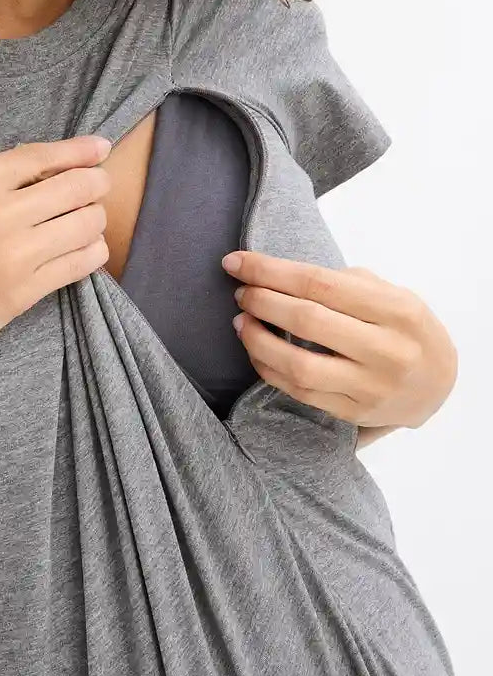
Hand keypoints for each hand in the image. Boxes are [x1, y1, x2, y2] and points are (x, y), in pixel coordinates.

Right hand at [0, 135, 113, 372]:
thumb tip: (33, 169)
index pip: (43, 155)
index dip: (81, 151)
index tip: (101, 149)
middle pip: (77, 186)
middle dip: (96, 184)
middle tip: (98, 188)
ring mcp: (13, 251)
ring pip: (86, 224)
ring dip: (95, 220)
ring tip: (88, 224)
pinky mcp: (21, 291)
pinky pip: (79, 264)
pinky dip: (92, 254)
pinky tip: (87, 252)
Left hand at [221, 252, 457, 430]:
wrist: (438, 384)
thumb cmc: (404, 328)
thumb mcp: (391, 294)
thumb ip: (344, 282)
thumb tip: (278, 274)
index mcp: (397, 310)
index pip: (319, 284)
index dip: (270, 271)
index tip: (236, 262)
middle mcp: (387, 350)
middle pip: (307, 321)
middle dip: (262, 301)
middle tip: (241, 292)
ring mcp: (371, 387)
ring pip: (299, 366)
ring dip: (258, 340)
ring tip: (242, 321)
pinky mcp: (354, 413)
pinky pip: (300, 392)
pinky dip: (268, 369)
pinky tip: (256, 350)